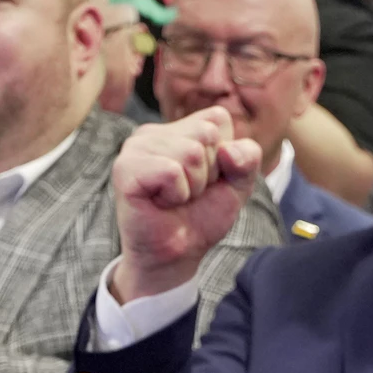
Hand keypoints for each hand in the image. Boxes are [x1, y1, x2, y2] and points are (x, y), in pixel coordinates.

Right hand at [111, 107, 262, 301]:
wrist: (178, 254)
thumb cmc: (201, 216)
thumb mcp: (237, 184)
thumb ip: (247, 159)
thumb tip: (228, 151)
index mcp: (178, 128)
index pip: (218, 119)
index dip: (226, 156)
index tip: (208, 179)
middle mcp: (153, 132)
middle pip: (206, 134)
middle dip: (209, 172)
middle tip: (189, 193)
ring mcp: (136, 147)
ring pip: (191, 152)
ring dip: (193, 186)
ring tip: (176, 199)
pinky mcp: (125, 168)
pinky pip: (171, 171)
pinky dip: (177, 194)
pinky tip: (162, 203)